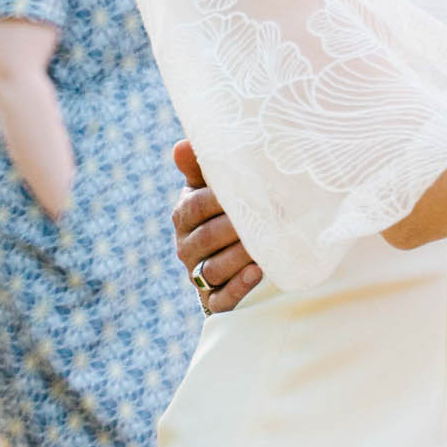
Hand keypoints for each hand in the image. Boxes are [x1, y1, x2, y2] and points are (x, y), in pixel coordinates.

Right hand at [171, 139, 262, 312]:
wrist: (236, 254)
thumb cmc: (227, 210)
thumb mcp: (214, 186)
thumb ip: (201, 166)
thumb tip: (182, 145)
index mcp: (185, 215)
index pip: (194, 207)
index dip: (217, 200)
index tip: (245, 190)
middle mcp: (186, 247)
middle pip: (205, 239)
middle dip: (234, 229)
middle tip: (263, 217)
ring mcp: (198, 276)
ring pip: (213, 269)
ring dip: (239, 257)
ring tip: (264, 246)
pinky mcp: (214, 301)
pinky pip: (221, 299)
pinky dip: (238, 287)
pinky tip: (257, 272)